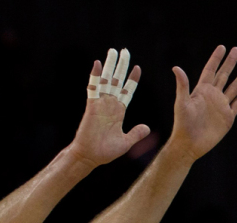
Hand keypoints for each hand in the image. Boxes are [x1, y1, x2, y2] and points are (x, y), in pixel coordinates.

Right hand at [70, 49, 151, 167]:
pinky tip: (98, 64)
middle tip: (125, 51)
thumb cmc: (105, 151)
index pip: (127, 91)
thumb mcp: (126, 142)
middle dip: (121, 66)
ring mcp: (100, 104)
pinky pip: (93, 88)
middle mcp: (109, 105)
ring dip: (109, 66)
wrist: (90, 157)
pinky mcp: (91, 107)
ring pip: (105, 80)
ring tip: (113, 51)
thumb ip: (136, 133)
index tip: (137, 68)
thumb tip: (147, 127)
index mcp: (118, 112)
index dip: (132, 80)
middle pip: (117, 81)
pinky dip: (95, 76)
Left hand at [166, 46, 236, 161]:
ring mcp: (221, 106)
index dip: (216, 58)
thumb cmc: (182, 124)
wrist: (189, 144)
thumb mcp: (181, 103)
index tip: (222, 47)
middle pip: (224, 75)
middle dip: (231, 62)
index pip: (211, 70)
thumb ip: (182, 85)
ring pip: (234, 87)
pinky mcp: (228, 118)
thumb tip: (176, 67)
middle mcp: (213, 96)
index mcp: (202, 90)